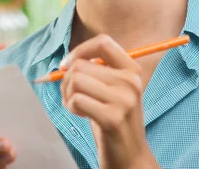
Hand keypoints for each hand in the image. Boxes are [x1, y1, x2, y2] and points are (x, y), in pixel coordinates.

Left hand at [60, 34, 158, 168]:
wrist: (130, 156)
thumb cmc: (113, 119)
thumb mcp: (111, 90)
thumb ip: (96, 71)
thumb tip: (66, 62)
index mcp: (132, 70)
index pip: (102, 42)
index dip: (79, 50)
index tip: (66, 65)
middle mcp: (131, 82)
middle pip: (81, 65)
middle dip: (66, 81)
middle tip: (72, 96)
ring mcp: (124, 100)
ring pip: (75, 80)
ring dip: (68, 95)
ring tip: (78, 106)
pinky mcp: (112, 118)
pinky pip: (76, 100)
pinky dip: (72, 108)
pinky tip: (83, 116)